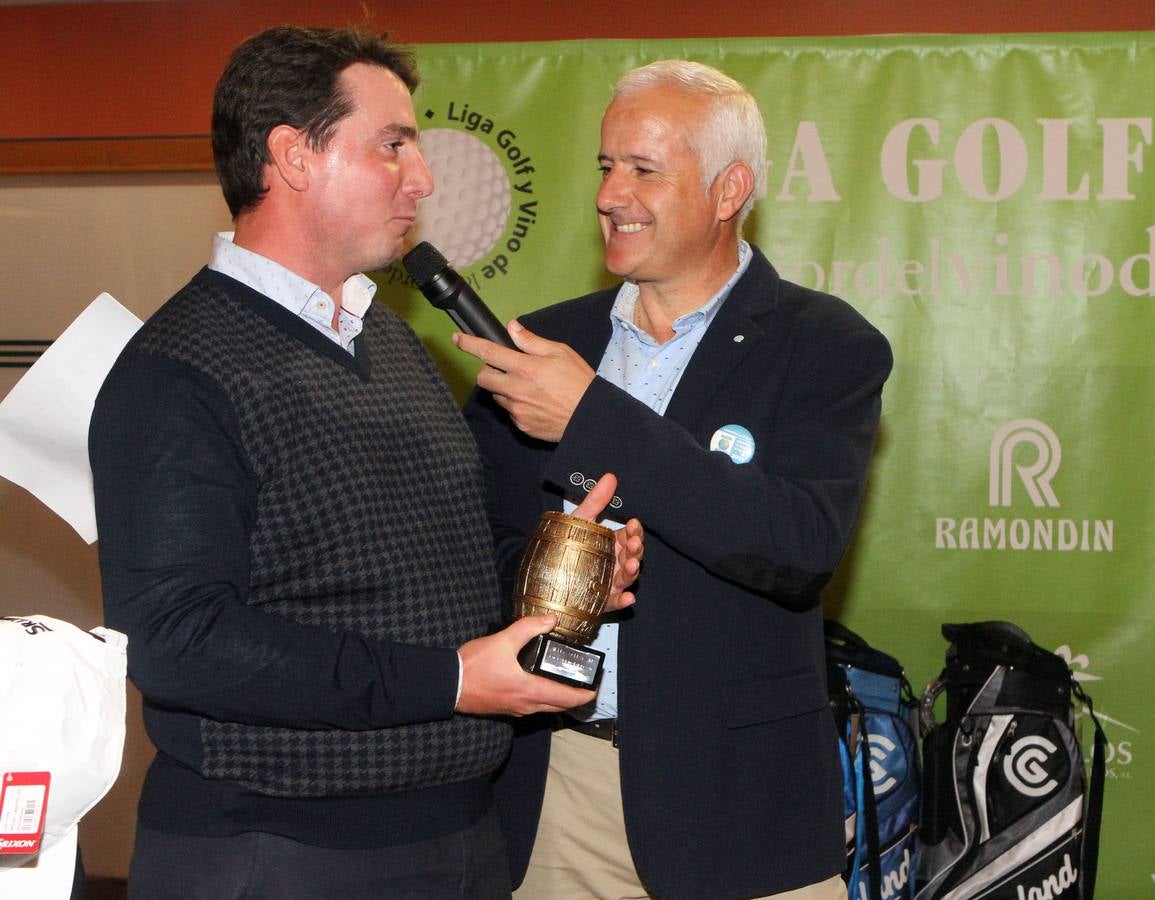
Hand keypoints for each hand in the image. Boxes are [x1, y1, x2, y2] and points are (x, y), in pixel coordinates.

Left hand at [453, 321, 595, 440]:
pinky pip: (510, 412)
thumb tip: (512, 328)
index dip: (469, 344)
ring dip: (504, 389)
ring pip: (497, 396)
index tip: (457, 339)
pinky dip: (517, 406)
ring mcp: (517, 410)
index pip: (488, 352)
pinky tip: (536, 403)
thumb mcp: (560, 352)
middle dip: (488, 371)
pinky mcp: (521, 425)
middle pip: (483, 378)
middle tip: (505, 369)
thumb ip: (532, 341)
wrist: (590, 417)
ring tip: (528, 388)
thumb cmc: (579, 382)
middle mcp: (516, 389)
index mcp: (524, 367)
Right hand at [456, 615, 596, 714]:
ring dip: (559, 699)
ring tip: (567, 683)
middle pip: (559, 706)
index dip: (584, 695)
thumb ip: (528, 628)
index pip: (566, 698)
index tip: (595, 689)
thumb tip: (550, 620)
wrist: (449, 685)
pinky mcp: (506, 708)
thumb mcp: (502, 641)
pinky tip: (539, 685)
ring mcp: (515, 709)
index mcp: (529, 690)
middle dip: (575, 698)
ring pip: (546, 708)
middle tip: (585, 686)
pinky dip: (543, 699)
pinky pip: (532, 707)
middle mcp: (526, 705)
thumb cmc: (473, 667)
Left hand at [571, 473, 642, 612]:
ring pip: (627, 577)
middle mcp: (614, 562)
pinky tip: (627, 598)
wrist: (543, 572)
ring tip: (631, 566)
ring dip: (632, 572)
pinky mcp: (602, 600)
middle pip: (632, 556)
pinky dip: (623, 600)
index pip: (630, 535)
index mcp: (612, 543)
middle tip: (634, 545)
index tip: (633, 524)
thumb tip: (610, 477)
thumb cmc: (565, 543)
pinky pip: (615, 601)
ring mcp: (610, 582)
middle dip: (636, 550)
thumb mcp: (580, 520)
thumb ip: (596, 501)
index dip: (635, 531)